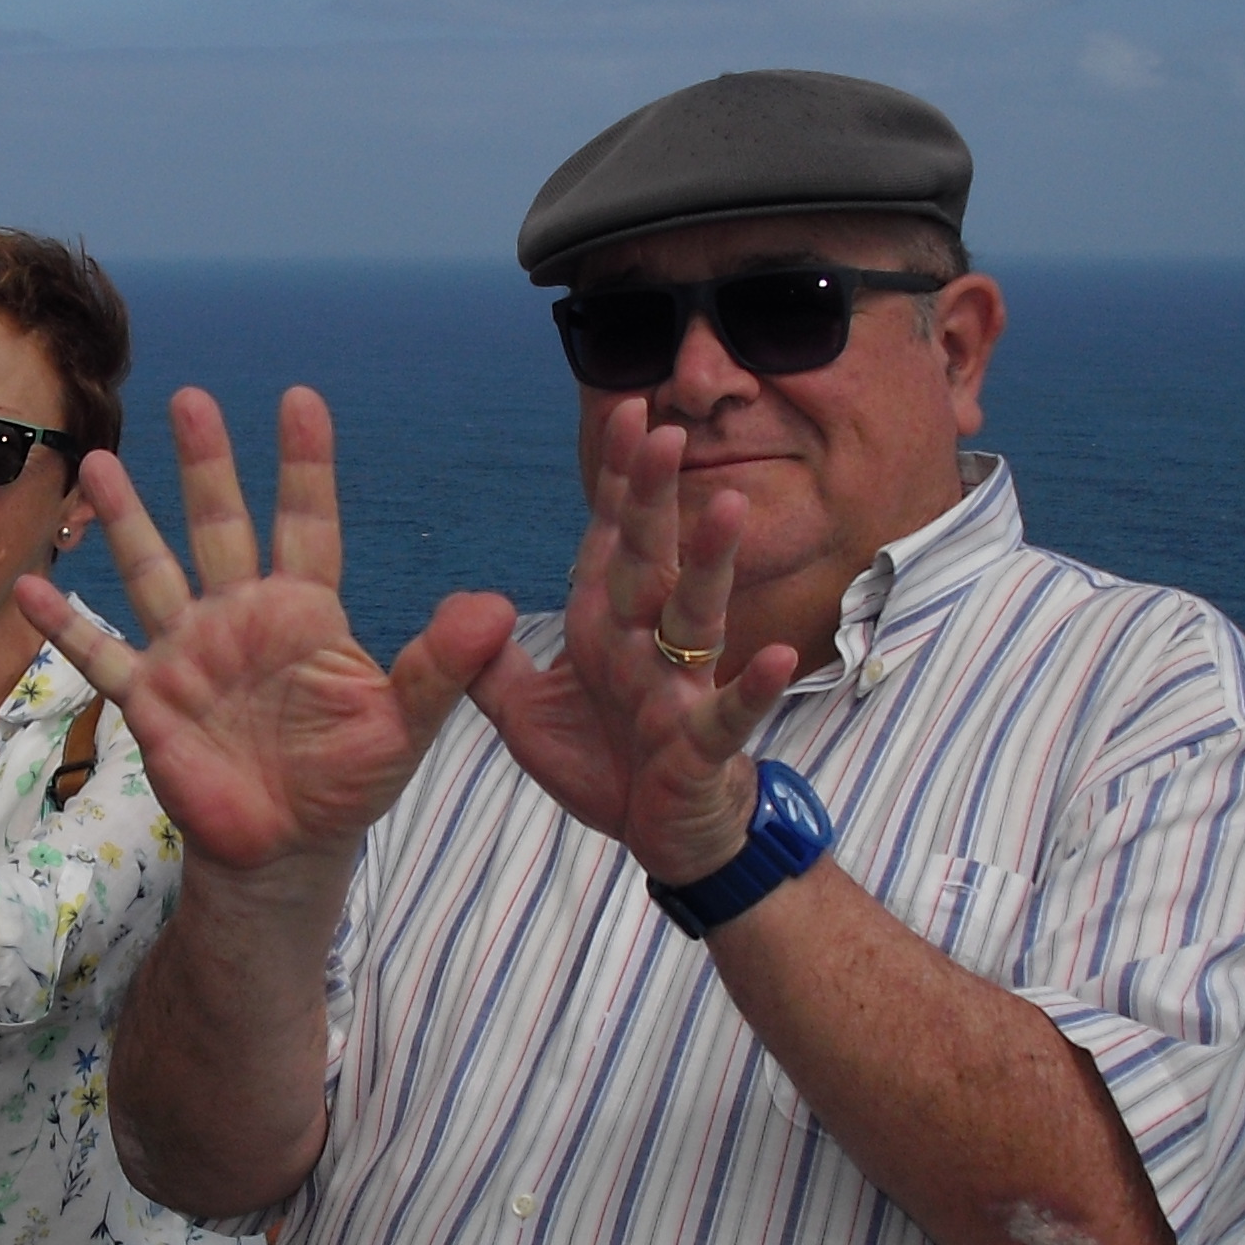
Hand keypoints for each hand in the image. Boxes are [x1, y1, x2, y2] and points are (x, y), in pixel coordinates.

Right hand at [15, 387, 513, 872]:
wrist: (285, 849)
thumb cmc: (347, 783)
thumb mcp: (403, 725)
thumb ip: (441, 665)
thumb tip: (495, 605)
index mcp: (305, 612)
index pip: (307, 523)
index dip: (304, 464)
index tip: (300, 399)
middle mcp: (242, 616)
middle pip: (221, 525)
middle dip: (206, 465)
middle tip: (190, 398)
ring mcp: (190, 652)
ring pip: (153, 571)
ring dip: (127, 520)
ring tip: (99, 461)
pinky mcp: (151, 698)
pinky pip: (101, 656)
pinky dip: (65, 625)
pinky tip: (28, 588)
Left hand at [468, 400, 800, 879]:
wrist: (659, 836)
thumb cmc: (605, 763)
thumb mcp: (524, 714)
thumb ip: (488, 661)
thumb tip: (463, 608)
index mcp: (604, 624)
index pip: (609, 537)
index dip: (615, 479)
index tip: (624, 409)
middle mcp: (646, 642)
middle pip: (651, 557)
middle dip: (653, 497)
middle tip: (662, 430)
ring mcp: (680, 688)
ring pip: (698, 615)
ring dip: (712, 564)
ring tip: (728, 506)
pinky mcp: (702, 744)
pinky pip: (729, 713)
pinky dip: (753, 688)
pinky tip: (780, 659)